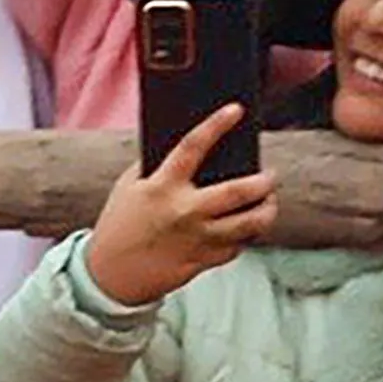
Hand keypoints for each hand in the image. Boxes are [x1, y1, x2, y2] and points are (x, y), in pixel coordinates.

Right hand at [86, 114, 276, 305]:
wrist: (112, 271)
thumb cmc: (120, 221)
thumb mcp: (130, 186)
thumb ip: (156, 167)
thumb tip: (188, 149)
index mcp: (162, 186)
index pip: (192, 147)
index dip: (216, 125)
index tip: (236, 110)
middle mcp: (184, 211)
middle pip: (237, 192)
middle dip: (262, 181)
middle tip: (270, 175)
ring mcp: (196, 239)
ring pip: (248, 225)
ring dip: (267, 211)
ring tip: (269, 201)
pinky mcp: (203, 261)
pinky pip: (236, 247)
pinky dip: (247, 235)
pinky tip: (248, 226)